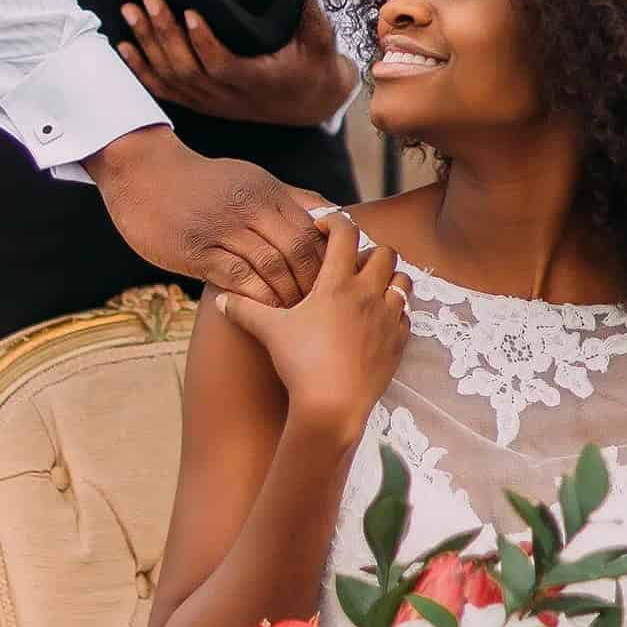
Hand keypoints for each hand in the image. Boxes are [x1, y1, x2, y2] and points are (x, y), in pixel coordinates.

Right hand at [83, 125, 330, 305]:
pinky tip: (266, 312)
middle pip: (299, 250)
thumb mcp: (252, 180)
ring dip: (289, 295)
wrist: (144, 172)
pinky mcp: (198, 251)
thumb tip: (333, 216)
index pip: (314, 231)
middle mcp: (250, 208)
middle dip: (314, 284)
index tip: (336, 285)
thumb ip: (292, 199)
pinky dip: (258, 297)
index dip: (330, 262)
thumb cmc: (203, 181)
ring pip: (272, 266)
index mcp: (268, 193)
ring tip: (298, 317)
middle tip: (321, 309)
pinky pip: (238, 277)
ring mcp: (224, 229)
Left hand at [119, 0, 357, 125]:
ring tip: (131, 12)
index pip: (224, 66)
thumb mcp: (320, 39)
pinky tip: (123, 48)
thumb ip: (309, 12)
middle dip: (165, 35)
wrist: (309, 102)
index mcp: (258, 81)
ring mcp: (212, 102)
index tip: (190, 13)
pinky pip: (166, 91)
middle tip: (149, 1)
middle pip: (188, 70)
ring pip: (172, 79)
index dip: (204, 43)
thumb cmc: (313, 64)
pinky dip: (142, 71)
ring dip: (148, 46)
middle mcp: (230, 97)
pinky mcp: (202, 103)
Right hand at [215, 214, 410, 437]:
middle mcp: (368, 294)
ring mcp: (388, 318)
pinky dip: (396, 311)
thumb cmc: (301, 363)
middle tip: (351, 264)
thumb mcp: (269, 332)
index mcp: (337, 283)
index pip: (345, 233)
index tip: (323, 227)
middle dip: (370, 250)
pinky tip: (377, 321)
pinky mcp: (398, 342)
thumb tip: (220, 299)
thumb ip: (245, 310)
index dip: (336, 220)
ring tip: (369, 288)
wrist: (332, 405)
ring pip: (403, 280)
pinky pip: (407, 315)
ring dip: (390, 278)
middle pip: (385, 252)